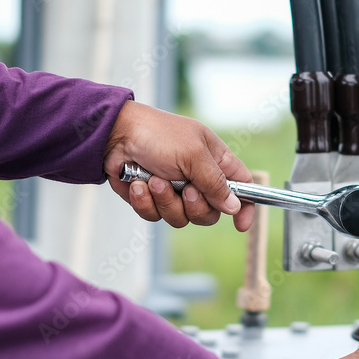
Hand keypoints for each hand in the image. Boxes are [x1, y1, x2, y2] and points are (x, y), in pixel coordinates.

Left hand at [104, 101, 254, 231]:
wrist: (114, 134)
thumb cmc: (157, 134)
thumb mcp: (193, 154)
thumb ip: (215, 182)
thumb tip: (235, 207)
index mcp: (214, 161)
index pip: (240, 188)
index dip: (244, 207)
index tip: (241, 225)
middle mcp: (197, 178)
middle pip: (209, 213)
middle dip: (195, 205)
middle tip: (185, 188)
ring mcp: (173, 191)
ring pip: (181, 218)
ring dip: (165, 200)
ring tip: (153, 179)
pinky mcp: (151, 199)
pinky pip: (155, 216)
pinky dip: (145, 201)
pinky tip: (137, 184)